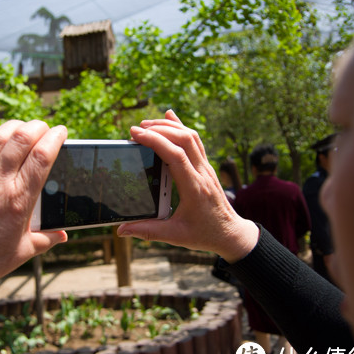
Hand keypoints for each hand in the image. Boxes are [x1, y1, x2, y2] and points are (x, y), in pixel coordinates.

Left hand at [0, 120, 67, 295]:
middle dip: (37, 126)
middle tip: (44, 128)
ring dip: (13, 128)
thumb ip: (46, 239)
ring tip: (21, 129)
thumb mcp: (23, 251)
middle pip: (21, 137)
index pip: (43, 155)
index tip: (61, 132)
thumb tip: (62, 235)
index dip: (55, 138)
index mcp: (20, 199)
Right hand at [117, 110, 258, 262]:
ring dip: (169, 126)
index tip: (136, 133)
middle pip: (184, 139)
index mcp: (194, 188)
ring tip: (147, 124)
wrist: (231, 234)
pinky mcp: (206, 167)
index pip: (176, 155)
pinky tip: (170, 117)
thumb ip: (148, 231)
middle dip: (159, 129)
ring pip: (191, 136)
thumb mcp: (175, 236)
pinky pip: (195, 141)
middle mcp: (203, 173)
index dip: (155, 140)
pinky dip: (181, 127)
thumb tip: (122, 229)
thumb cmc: (205, 235)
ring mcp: (206, 168)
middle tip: (136, 129)